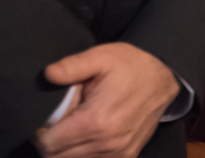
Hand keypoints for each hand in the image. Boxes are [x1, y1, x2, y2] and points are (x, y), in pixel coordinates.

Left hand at [35, 42, 178, 157]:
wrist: (164, 77)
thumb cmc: (131, 65)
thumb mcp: (101, 57)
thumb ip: (72, 66)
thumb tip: (47, 74)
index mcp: (96, 121)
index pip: (49, 144)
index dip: (41, 132)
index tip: (46, 117)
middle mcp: (107, 144)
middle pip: (58, 157)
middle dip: (52, 141)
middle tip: (60, 119)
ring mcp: (118, 154)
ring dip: (67, 148)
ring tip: (75, 124)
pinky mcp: (126, 157)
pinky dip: (83, 153)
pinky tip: (87, 134)